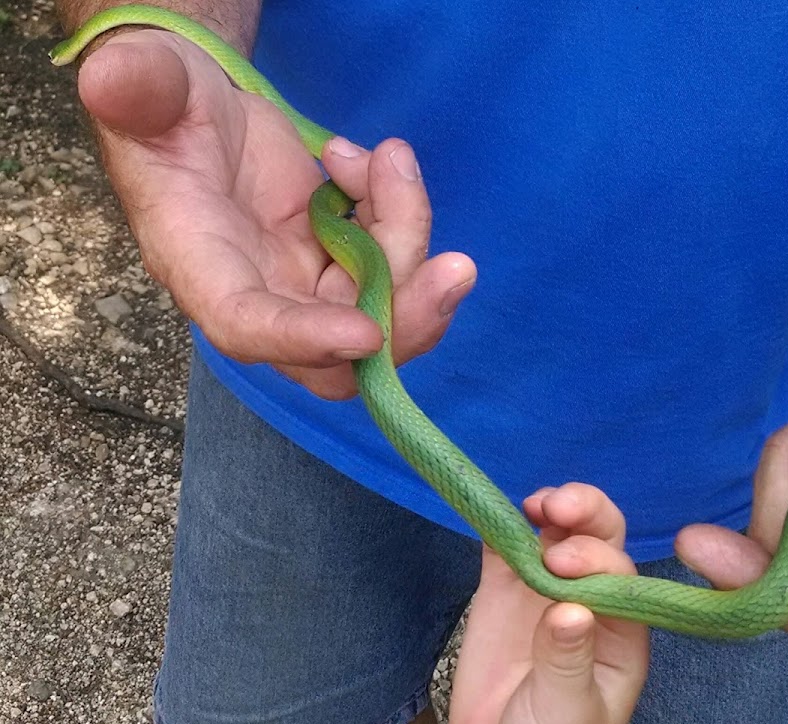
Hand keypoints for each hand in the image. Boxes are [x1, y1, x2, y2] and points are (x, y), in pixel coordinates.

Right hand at [76, 30, 475, 398]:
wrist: (196, 109)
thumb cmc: (163, 104)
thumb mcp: (146, 88)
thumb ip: (137, 90)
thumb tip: (110, 81)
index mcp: (200, 269)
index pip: (249, 328)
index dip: (305, 341)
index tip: (365, 334)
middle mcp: (259, 297)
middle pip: (338, 356)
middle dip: (404, 323)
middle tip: (456, 269)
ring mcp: (304, 288)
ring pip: (381, 307)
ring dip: (408, 235)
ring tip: (388, 159)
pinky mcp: (337, 266)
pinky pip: (394, 264)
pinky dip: (402, 213)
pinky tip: (375, 164)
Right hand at [447, 484, 648, 723]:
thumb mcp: (567, 718)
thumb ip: (566, 662)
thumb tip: (568, 609)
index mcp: (624, 634)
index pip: (618, 575)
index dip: (594, 557)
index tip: (562, 562)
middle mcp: (589, 607)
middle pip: (597, 541)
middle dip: (583, 515)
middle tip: (553, 506)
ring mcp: (542, 600)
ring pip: (552, 537)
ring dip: (546, 512)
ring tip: (531, 503)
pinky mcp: (500, 604)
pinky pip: (504, 555)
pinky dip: (501, 528)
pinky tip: (494, 511)